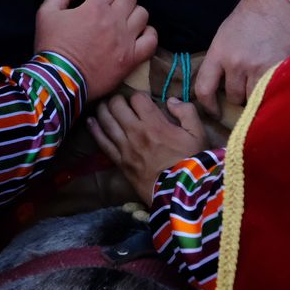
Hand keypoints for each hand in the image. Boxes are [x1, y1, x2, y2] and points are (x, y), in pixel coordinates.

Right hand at [32, 0, 155, 99]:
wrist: (59, 81)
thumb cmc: (51, 47)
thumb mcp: (45, 13)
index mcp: (95, 7)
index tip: (97, 0)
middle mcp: (114, 20)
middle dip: (120, 0)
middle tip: (111, 11)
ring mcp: (126, 40)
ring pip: (142, 14)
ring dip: (133, 15)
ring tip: (124, 24)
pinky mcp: (132, 58)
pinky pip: (152, 40)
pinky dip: (148, 35)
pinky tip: (137, 37)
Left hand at [88, 94, 208, 207]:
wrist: (179, 194)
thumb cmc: (191, 162)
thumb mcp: (198, 134)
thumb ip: (187, 112)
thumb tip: (171, 100)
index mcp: (155, 123)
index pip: (137, 98)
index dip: (140, 96)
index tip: (144, 102)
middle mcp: (136, 132)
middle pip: (117, 105)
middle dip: (119, 100)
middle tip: (122, 102)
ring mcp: (125, 147)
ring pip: (106, 120)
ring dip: (104, 110)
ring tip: (105, 106)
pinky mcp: (120, 162)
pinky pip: (102, 142)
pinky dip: (95, 129)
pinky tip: (91, 121)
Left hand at [194, 0, 289, 115]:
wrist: (276, 2)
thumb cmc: (249, 16)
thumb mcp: (224, 35)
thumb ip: (220, 60)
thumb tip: (219, 86)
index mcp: (219, 53)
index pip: (204, 88)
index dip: (208, 105)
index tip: (214, 111)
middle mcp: (236, 64)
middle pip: (233, 98)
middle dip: (238, 97)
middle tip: (245, 90)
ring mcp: (258, 68)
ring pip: (253, 100)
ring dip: (256, 97)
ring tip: (260, 87)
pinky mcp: (278, 70)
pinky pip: (271, 93)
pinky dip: (272, 93)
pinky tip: (274, 86)